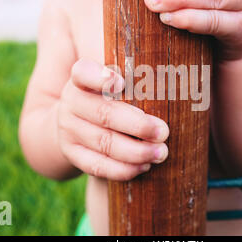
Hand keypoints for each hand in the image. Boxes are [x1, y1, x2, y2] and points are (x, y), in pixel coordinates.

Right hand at [57, 58, 169, 180]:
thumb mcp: (115, 79)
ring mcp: (69, 129)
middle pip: (104, 114)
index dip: (100, 78)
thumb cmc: (110, 96)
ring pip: (103, 143)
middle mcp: (72, 102)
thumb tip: (172, 74)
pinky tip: (144, 166)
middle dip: (137, 125)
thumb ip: (135, 73)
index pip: (84, 72)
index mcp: (82, 79)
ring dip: (136, 151)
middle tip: (163, 132)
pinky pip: (97, 166)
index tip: (121, 83)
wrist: (77, 121)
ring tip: (160, 152)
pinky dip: (122, 169)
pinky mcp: (72, 153)